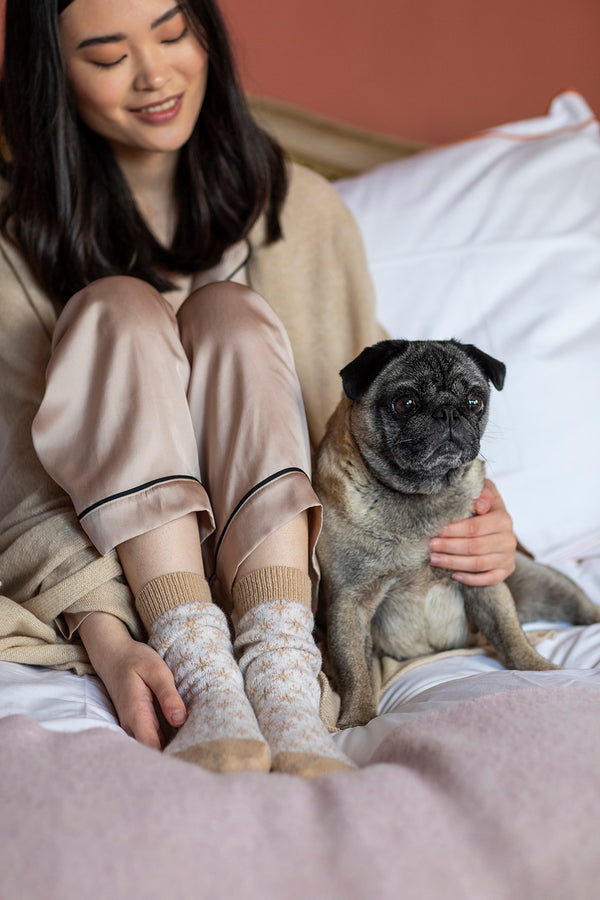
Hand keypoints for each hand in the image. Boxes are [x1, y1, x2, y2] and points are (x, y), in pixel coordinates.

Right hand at [77, 612, 186, 749]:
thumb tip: (180, 720)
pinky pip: (151, 739)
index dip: (171, 757)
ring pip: (152, 748)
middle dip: (175, 756)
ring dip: (171, 749)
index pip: (152, 748)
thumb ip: (168, 695)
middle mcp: (131, 726)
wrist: (113, 655)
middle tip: (203, 756)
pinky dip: (166, 742)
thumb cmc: (135, 661)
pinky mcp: (137, 724)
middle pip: (152, 753)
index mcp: (137, 715)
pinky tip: (184, 738)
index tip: (194, 757)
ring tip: (197, 750)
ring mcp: (132, 726)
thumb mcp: (157, 671)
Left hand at [429, 479, 516, 585]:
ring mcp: (508, 557)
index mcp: (503, 519)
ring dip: (453, 563)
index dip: (454, 531)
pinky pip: (489, 579)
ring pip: (478, 564)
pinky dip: (471, 579)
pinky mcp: (505, 571)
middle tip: (430, 546)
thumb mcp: (485, 493)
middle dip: (449, 547)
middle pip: (475, 547)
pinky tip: (454, 575)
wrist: (500, 525)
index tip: (436, 531)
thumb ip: (483, 493)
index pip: (475, 528)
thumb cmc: (485, 507)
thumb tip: (480, 505)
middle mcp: (508, 539)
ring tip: (434, 559)